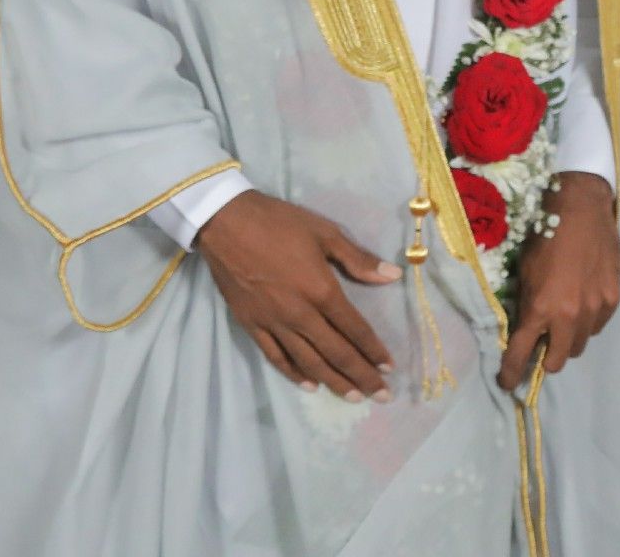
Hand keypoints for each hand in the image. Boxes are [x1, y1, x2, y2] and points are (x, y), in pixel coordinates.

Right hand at [198, 190, 401, 401]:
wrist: (226, 223)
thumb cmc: (279, 223)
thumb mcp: (325, 232)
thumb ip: (358, 259)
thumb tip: (393, 275)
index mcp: (321, 291)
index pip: (355, 329)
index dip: (374, 350)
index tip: (389, 368)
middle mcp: (300, 314)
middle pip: (336, 353)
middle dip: (361, 376)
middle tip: (381, 395)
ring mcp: (274, 323)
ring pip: (309, 362)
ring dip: (333, 382)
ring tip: (352, 397)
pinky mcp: (252, 326)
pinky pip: (277, 357)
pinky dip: (294, 374)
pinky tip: (309, 385)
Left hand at [498, 172, 619, 389]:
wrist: (582, 209)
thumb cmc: (545, 236)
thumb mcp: (524, 272)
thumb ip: (526, 305)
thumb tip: (525, 328)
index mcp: (540, 309)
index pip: (521, 354)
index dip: (511, 373)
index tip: (507, 383)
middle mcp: (569, 317)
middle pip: (558, 362)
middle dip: (547, 359)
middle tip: (543, 344)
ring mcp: (595, 310)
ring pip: (581, 345)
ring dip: (570, 339)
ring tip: (565, 318)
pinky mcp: (613, 300)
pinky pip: (598, 326)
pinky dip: (588, 323)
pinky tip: (583, 303)